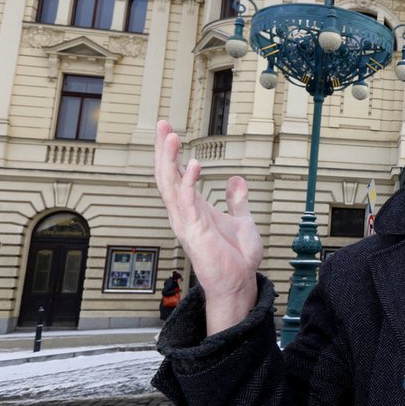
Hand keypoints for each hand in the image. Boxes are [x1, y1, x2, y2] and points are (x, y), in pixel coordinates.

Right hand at [154, 120, 262, 333]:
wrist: (239, 282)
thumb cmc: (237, 258)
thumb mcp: (241, 220)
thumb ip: (237, 200)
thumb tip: (235, 180)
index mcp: (194, 208)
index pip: (176, 175)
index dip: (171, 154)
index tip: (170, 130)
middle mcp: (185, 213)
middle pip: (167, 175)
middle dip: (164, 150)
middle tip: (163, 124)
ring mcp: (187, 221)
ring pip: (171, 185)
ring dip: (170, 160)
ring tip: (171, 135)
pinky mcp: (194, 231)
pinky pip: (187, 202)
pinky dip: (189, 182)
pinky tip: (193, 163)